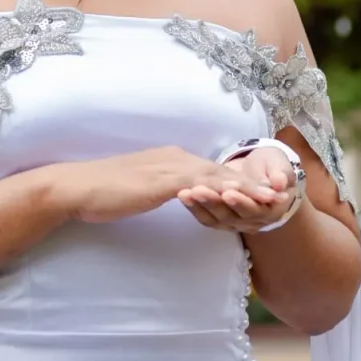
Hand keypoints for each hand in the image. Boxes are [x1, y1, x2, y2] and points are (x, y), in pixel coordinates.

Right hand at [53, 146, 283, 224]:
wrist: (77, 187)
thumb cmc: (104, 191)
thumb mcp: (140, 188)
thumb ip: (161, 188)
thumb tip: (178, 196)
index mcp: (171, 158)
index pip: (214, 169)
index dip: (242, 179)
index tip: (266, 190)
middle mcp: (174, 157)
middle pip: (223, 169)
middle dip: (254, 181)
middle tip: (283, 193)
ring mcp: (168, 166)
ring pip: (217, 176)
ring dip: (247, 188)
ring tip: (272, 200)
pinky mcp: (161, 180)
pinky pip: (199, 186)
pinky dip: (222, 193)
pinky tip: (238, 203)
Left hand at [178, 147, 297, 233]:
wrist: (262, 170)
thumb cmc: (273, 165)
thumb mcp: (280, 165)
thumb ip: (281, 174)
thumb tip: (279, 183)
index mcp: (271, 210)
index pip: (255, 210)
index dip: (242, 202)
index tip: (228, 191)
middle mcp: (254, 222)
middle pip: (232, 217)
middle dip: (214, 203)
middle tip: (197, 189)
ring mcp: (236, 222)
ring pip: (216, 219)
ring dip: (200, 206)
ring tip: (185, 192)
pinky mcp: (221, 218)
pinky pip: (206, 217)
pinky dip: (194, 207)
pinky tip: (183, 195)